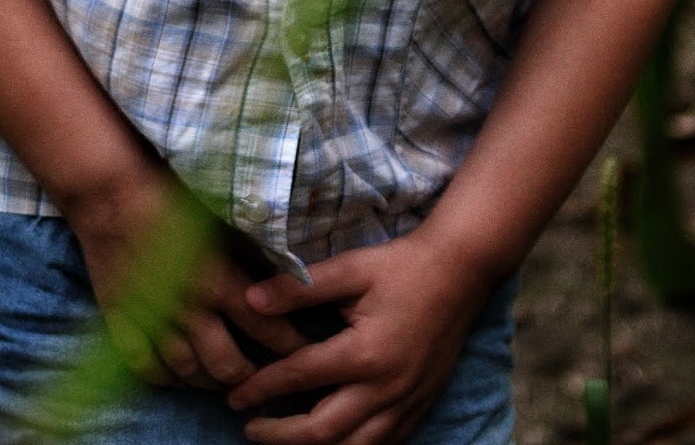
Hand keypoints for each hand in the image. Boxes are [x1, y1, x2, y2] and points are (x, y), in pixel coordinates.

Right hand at [61, 163, 305, 392]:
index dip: (289, 345)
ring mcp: (151, 319)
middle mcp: (186, 308)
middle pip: (227, 364)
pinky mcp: (121, 320)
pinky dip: (166, 378)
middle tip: (266, 376)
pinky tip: (180, 377)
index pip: (264, 327)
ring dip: (212, 381)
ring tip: (228, 381)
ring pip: (188, 371)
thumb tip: (286, 268)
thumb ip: (250, 249)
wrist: (107, 190)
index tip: (306, 352)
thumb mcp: (218, 216)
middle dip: (252, 376)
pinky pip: (146, 366)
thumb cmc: (167, 192)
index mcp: (216, 279)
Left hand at [226, 224, 496, 442]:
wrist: (459, 273)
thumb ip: (299, 288)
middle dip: (280, 435)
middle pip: (323, 430)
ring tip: (281, 439)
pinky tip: (332, 440)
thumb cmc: (400, 266)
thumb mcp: (349, 269)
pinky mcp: (419, 406)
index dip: (262, 387)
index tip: (234, 394)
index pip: (300, 378)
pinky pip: (383, 443)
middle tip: (248, 428)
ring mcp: (405, 403)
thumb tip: (250, 300)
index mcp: (364, 353)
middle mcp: (385, 389)